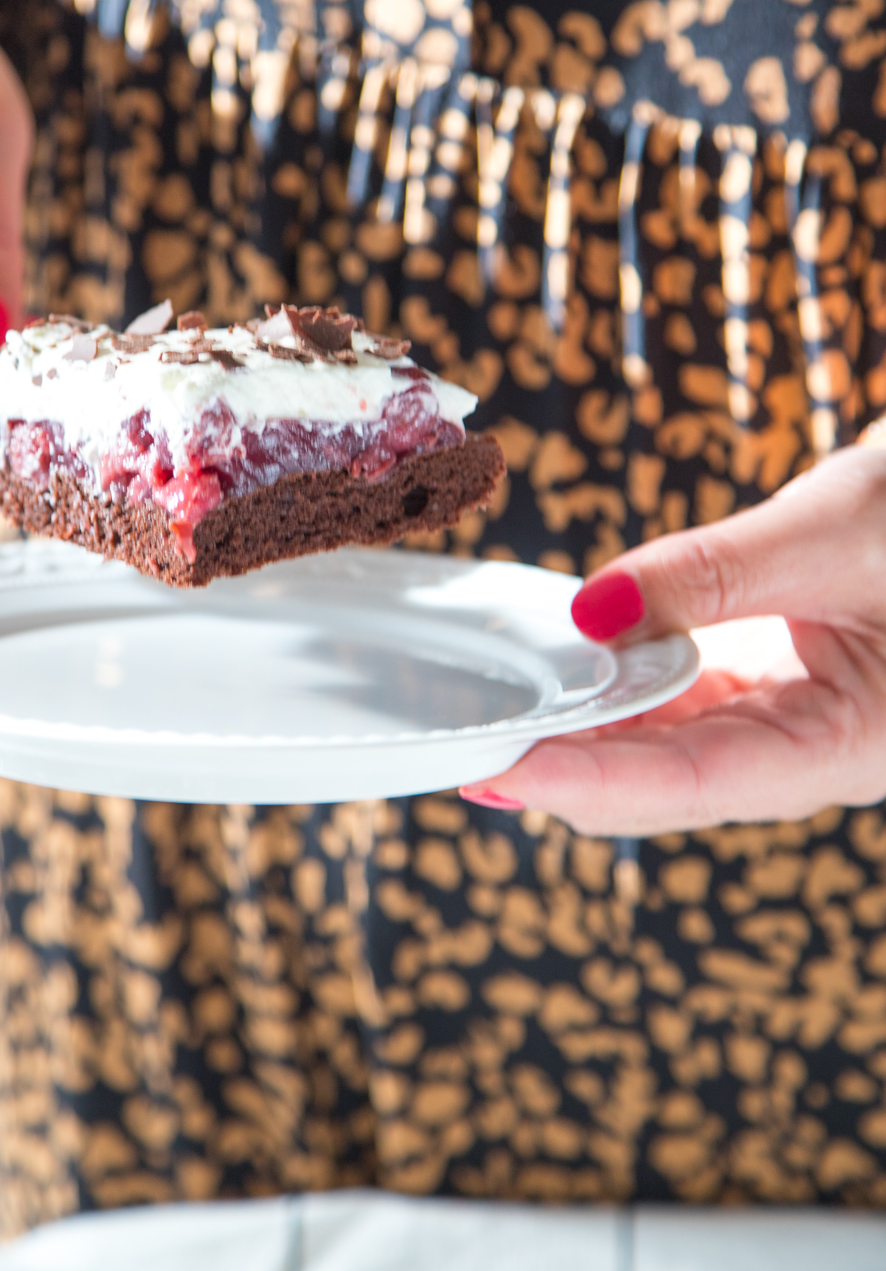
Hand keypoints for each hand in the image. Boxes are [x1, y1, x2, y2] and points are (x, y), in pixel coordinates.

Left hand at [462, 447, 885, 834]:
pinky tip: (566, 669)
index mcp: (851, 747)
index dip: (591, 780)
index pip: (695, 781)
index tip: (500, 767)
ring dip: (587, 730)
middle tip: (464, 743)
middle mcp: (816, 751)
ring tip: (493, 714)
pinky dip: (622, 683)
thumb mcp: (836, 529)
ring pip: (671, 744)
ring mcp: (797, 720)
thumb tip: (594, 611)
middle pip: (669, 780)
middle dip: (569, 766)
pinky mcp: (781, 682)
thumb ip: (714, 572)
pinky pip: (686, 697)